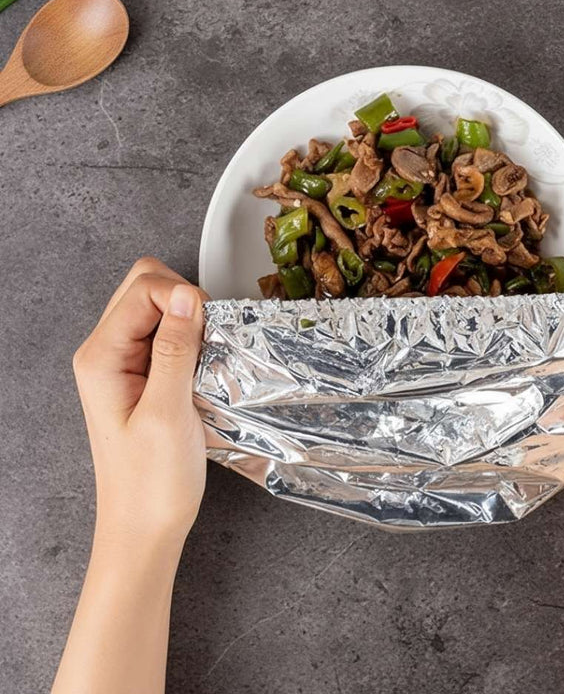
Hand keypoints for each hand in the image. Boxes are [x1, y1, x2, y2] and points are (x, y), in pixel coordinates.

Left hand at [73, 257, 208, 551]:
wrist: (144, 527)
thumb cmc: (150, 483)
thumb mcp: (168, 413)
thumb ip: (175, 349)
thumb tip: (186, 295)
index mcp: (101, 357)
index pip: (143, 290)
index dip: (183, 297)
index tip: (209, 327)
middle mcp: (107, 353)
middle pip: (145, 288)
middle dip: (185, 299)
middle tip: (209, 335)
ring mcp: (124, 363)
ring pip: (159, 308)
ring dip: (190, 320)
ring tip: (207, 354)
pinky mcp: (144, 375)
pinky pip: (168, 335)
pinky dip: (192, 339)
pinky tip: (203, 365)